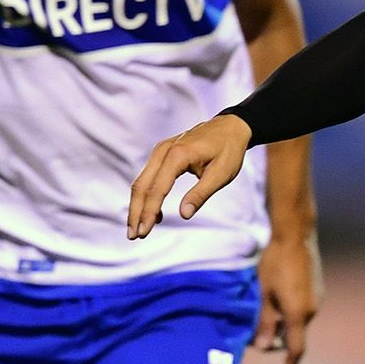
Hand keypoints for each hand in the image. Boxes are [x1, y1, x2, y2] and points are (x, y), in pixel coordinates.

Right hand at [128, 114, 252, 238]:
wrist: (231, 127)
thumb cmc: (229, 150)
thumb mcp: (221, 174)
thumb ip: (201, 194)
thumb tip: (184, 215)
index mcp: (179, 154)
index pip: (157, 188)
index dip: (149, 212)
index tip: (144, 232)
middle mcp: (164, 150)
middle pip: (142, 185)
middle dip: (136, 212)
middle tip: (134, 236)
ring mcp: (161, 150)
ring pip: (142, 181)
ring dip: (138, 206)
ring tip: (138, 229)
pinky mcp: (163, 153)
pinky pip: (149, 176)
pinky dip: (147, 195)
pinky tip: (154, 214)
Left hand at [255, 234, 322, 363]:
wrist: (296, 235)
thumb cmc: (275, 263)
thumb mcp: (264, 294)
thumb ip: (266, 323)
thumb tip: (264, 348)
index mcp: (298, 314)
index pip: (296, 350)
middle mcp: (313, 310)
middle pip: (297, 336)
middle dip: (280, 341)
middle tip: (260, 336)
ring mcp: (318, 298)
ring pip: (300, 322)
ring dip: (285, 325)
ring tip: (267, 314)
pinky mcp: (319, 289)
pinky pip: (305, 309)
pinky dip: (292, 313)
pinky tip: (279, 299)